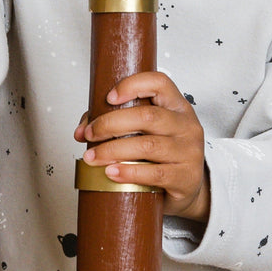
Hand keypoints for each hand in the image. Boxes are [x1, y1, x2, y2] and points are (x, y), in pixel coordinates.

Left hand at [75, 72, 209, 222]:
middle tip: (91, 134)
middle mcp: (186, 125)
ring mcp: (189, 151)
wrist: (188, 187)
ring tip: (93, 157)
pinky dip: (129, 172)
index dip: (132, 85)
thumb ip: (115, 124)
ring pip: (147, 145)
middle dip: (111, 124)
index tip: (109, 98)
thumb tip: (83, 130)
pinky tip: (112, 172)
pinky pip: (155, 173)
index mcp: (177, 106)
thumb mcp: (146, 132)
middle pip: (147, 116)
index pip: (159, 83)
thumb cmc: (164, 155)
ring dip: (113, 150)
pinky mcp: (186, 176)